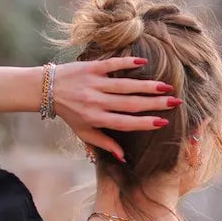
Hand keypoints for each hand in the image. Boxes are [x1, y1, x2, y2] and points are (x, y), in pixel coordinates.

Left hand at [52, 58, 180, 160]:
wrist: (46, 89)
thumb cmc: (69, 114)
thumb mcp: (84, 133)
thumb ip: (104, 144)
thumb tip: (124, 158)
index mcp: (96, 119)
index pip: (125, 123)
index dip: (145, 123)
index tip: (163, 122)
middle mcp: (96, 102)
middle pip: (130, 104)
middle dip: (154, 104)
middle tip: (175, 102)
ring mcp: (94, 84)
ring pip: (125, 85)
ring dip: (147, 86)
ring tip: (166, 87)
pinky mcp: (91, 67)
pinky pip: (112, 65)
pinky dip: (127, 63)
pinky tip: (144, 62)